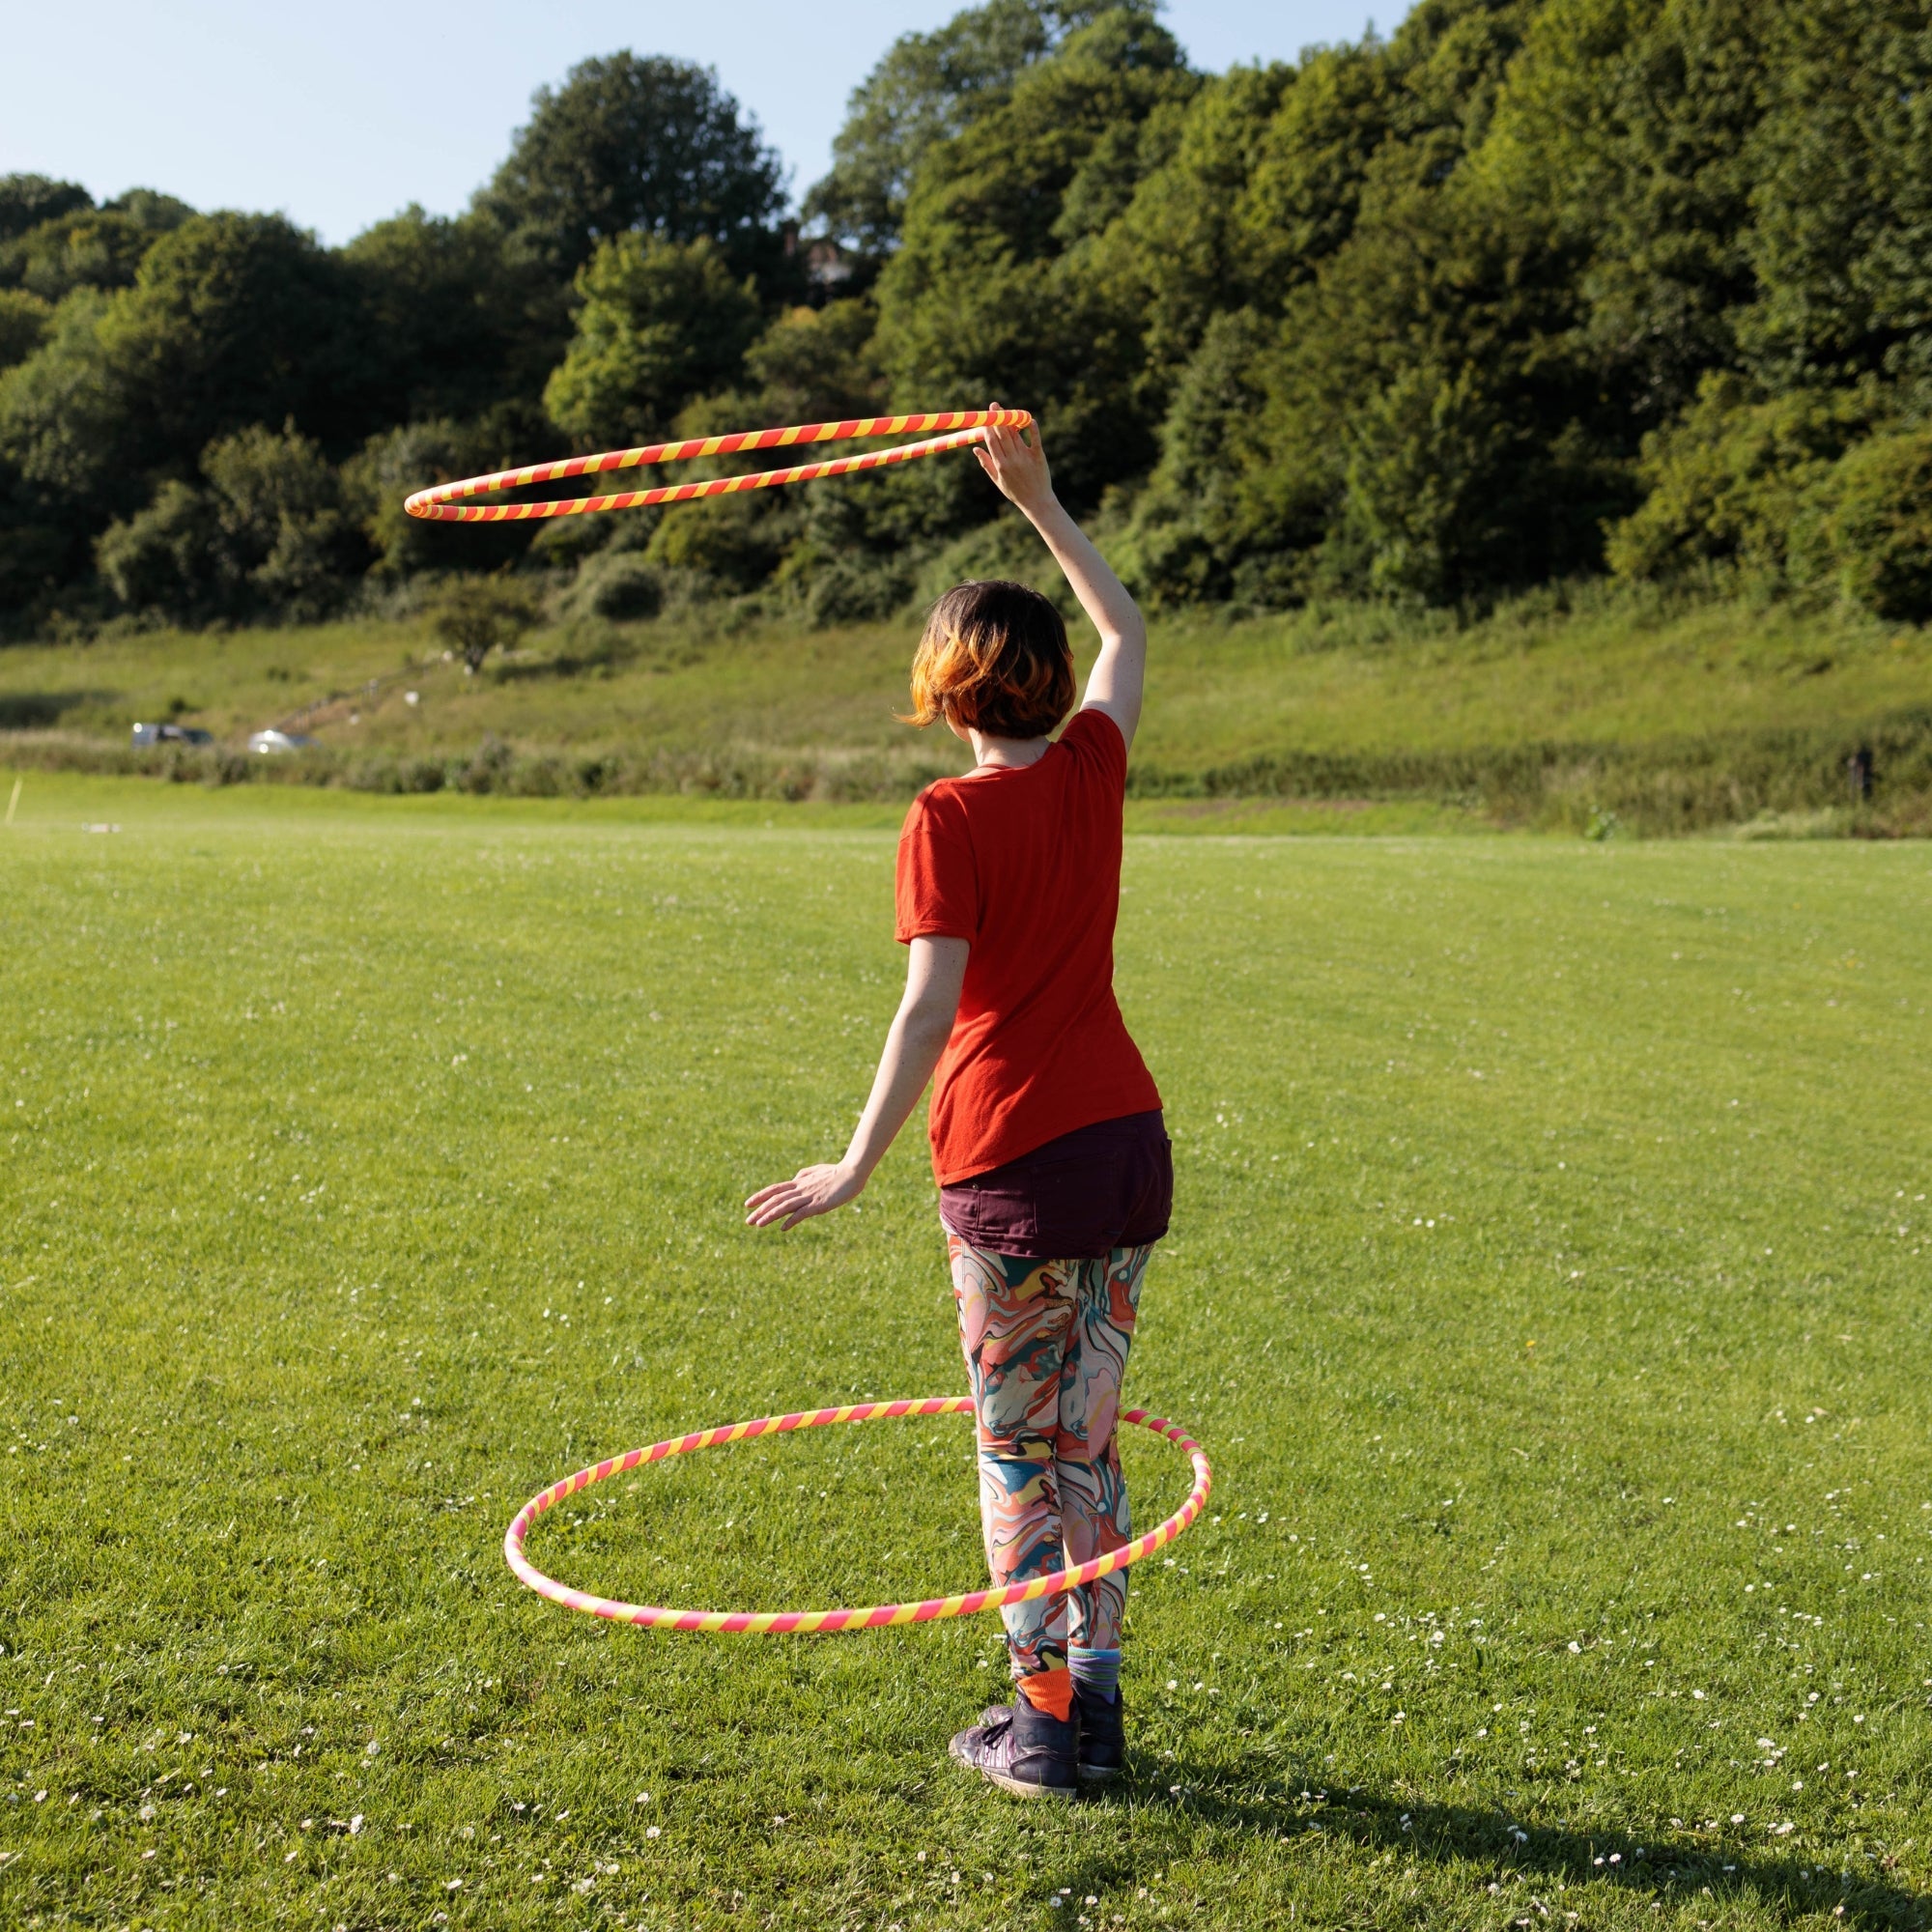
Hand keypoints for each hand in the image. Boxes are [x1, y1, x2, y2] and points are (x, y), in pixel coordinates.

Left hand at [744, 1162, 864, 1229]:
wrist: (853, 1172)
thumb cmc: (837, 1172)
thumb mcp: (817, 1171)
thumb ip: (804, 1175)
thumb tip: (794, 1179)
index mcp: (800, 1182)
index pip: (775, 1189)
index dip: (760, 1196)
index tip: (747, 1204)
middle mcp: (801, 1188)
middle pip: (776, 1199)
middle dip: (760, 1210)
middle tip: (747, 1221)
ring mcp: (810, 1196)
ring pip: (785, 1206)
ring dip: (770, 1215)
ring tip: (758, 1224)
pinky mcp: (820, 1204)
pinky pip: (802, 1213)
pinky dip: (791, 1220)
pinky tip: (783, 1228)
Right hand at [974, 401, 1054, 516]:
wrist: (1037, 502)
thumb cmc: (1015, 492)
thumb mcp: (997, 481)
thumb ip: (986, 464)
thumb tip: (975, 448)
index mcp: (1000, 465)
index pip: (992, 442)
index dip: (988, 428)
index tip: (985, 418)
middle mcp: (1012, 460)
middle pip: (1003, 435)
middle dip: (997, 419)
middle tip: (994, 405)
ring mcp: (1026, 458)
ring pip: (1016, 435)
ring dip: (1011, 420)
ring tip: (1006, 410)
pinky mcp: (1039, 457)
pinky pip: (1035, 440)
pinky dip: (1032, 429)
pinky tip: (1029, 419)